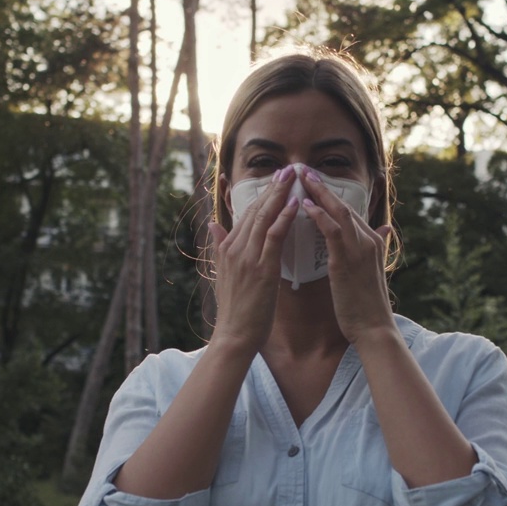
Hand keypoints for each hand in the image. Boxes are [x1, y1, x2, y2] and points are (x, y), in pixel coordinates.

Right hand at [206, 166, 299, 352]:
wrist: (234, 336)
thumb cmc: (236, 310)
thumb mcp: (224, 273)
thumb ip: (219, 246)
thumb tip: (213, 224)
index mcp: (227, 248)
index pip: (246, 214)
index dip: (261, 195)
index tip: (274, 179)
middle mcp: (235, 248)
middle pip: (255, 210)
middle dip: (271, 188)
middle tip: (287, 169)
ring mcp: (247, 257)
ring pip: (264, 218)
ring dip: (279, 195)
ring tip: (292, 177)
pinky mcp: (261, 268)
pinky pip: (274, 236)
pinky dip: (283, 218)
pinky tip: (293, 204)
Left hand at [298, 168, 396, 343]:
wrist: (374, 328)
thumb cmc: (366, 305)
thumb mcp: (370, 272)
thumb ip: (372, 247)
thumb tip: (382, 229)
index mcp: (373, 241)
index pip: (349, 211)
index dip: (330, 196)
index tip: (313, 183)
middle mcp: (369, 240)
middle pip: (344, 205)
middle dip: (323, 187)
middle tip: (304, 171)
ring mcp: (360, 249)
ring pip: (339, 212)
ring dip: (319, 194)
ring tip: (302, 180)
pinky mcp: (347, 261)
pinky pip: (333, 231)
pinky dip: (320, 216)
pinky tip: (305, 207)